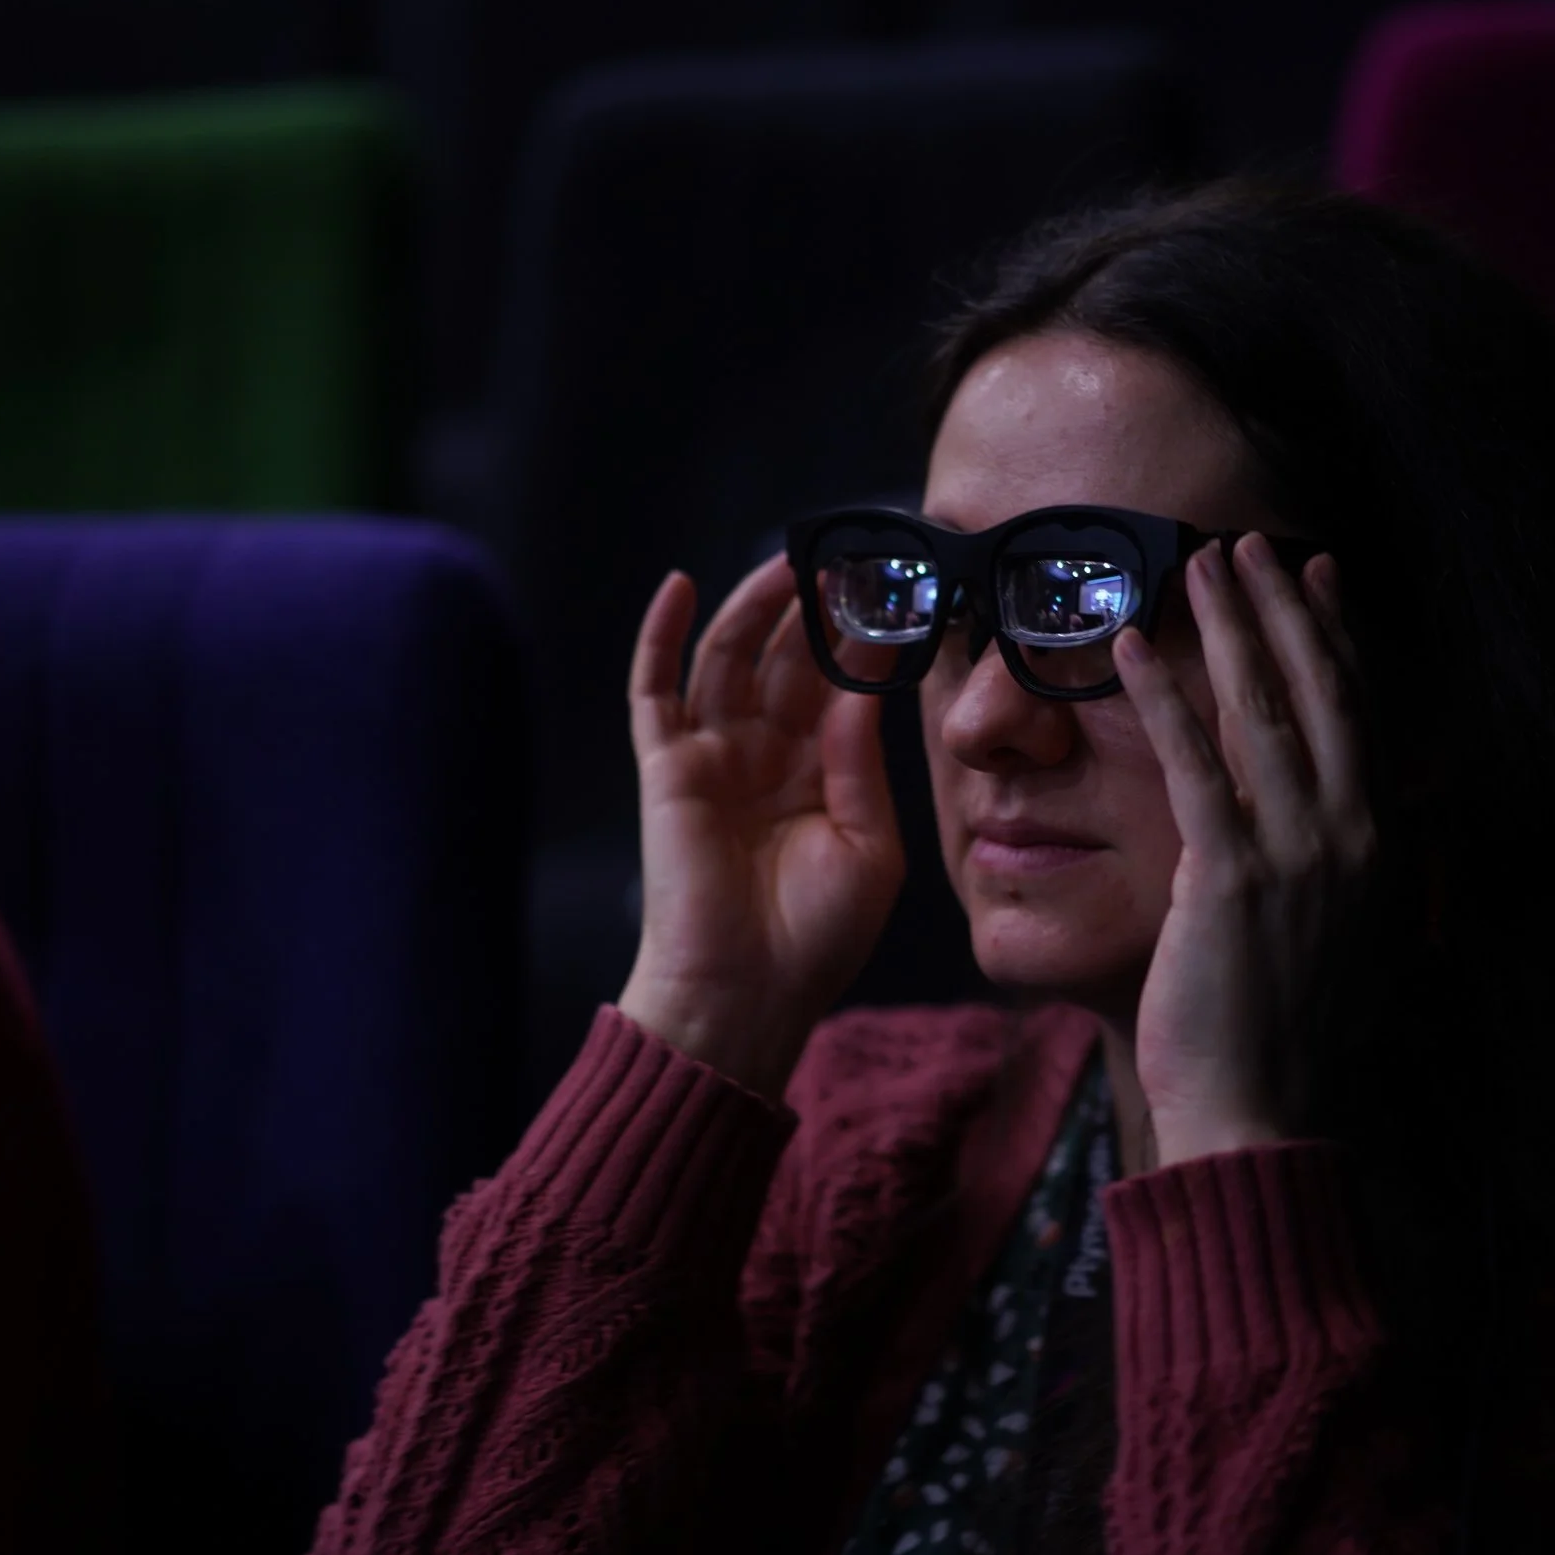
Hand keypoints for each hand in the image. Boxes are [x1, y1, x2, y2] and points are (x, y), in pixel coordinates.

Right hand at [617, 556, 905, 1098]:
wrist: (745, 994)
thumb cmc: (814, 939)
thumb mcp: (868, 845)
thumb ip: (860, 762)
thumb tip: (861, 683)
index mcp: (817, 776)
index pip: (839, 687)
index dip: (864, 639)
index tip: (900, 592)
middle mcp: (764, 756)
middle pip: (786, 660)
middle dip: (816, 610)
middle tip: (851, 560)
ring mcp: (711, 757)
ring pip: (729, 658)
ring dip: (754, 606)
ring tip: (792, 561)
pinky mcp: (665, 767)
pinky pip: (654, 689)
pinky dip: (660, 635)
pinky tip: (680, 584)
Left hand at [1113, 537, 1375, 1165]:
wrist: (1270, 1117)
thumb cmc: (1294, 1045)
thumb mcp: (1346, 945)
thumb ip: (1347, 874)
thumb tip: (1352, 833)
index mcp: (1383, 850)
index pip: (1363, 717)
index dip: (1340, 640)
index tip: (1318, 578)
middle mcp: (1353, 838)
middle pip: (1321, 694)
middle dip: (1286, 610)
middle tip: (1253, 544)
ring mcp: (1297, 855)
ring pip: (1263, 713)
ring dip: (1229, 629)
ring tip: (1198, 564)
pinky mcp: (1228, 878)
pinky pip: (1191, 765)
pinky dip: (1159, 696)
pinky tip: (1122, 648)